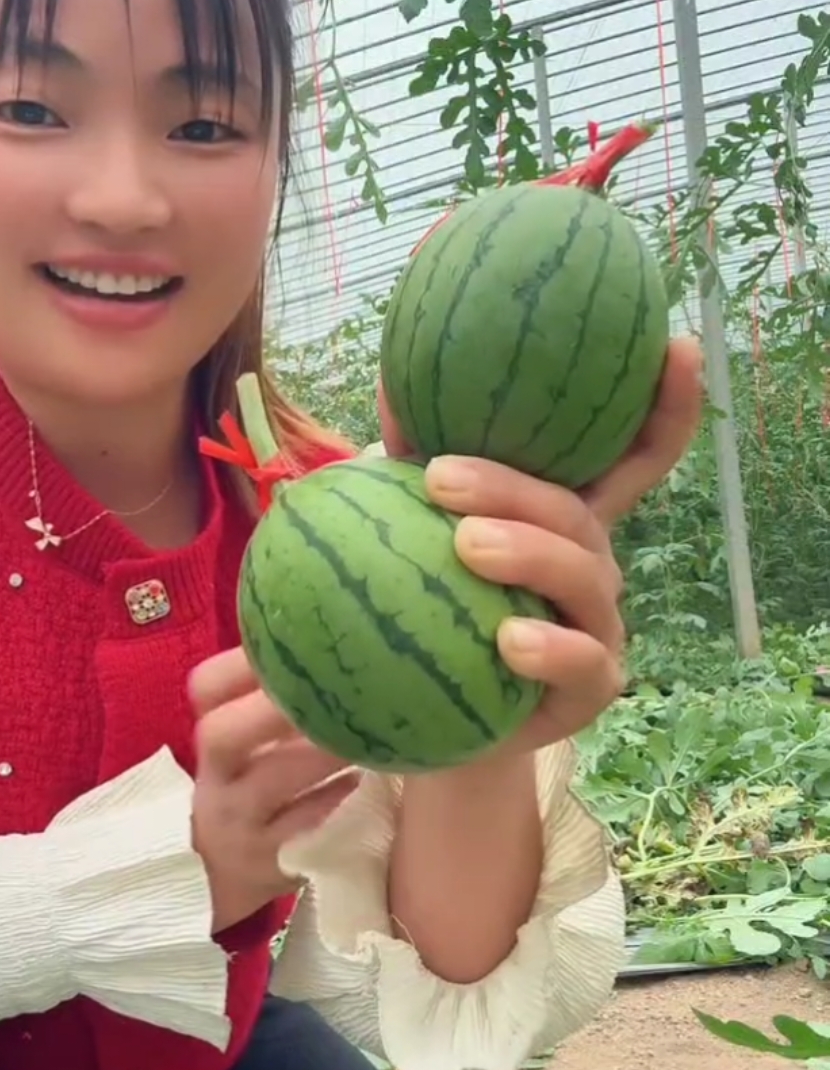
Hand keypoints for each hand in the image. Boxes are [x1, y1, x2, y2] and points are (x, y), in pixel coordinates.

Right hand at [189, 650, 359, 933]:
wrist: (220, 870)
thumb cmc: (254, 784)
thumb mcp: (250, 743)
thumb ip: (278, 698)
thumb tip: (347, 637)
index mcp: (215, 735)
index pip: (206, 687)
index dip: (246, 663)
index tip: (303, 645)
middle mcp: (216, 776)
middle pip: (223, 733)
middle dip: (282, 707)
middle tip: (344, 689)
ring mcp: (239, 821)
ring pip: (269, 781)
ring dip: (323, 754)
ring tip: (373, 733)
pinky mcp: (269, 861)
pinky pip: (305, 828)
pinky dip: (339, 801)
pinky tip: (373, 783)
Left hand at [375, 335, 702, 752]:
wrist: (433, 721)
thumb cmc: (436, 608)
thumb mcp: (421, 532)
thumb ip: (413, 461)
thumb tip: (389, 376)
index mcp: (565, 516)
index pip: (632, 455)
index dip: (669, 404)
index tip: (680, 348)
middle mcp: (593, 562)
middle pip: (579, 510)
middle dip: (518, 486)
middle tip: (441, 477)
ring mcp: (600, 625)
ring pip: (584, 577)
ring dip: (528, 554)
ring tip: (467, 545)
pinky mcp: (592, 689)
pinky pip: (583, 664)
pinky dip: (549, 650)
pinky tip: (508, 640)